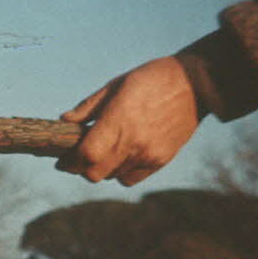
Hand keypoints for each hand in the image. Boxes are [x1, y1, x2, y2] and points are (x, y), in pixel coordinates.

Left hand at [56, 56, 201, 185]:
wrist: (195, 83)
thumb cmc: (150, 79)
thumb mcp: (115, 85)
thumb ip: (88, 107)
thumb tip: (64, 120)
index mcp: (118, 121)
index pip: (85, 155)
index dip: (69, 162)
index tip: (62, 160)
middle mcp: (133, 142)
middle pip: (94, 173)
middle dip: (81, 168)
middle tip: (78, 158)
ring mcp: (148, 153)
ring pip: (111, 177)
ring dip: (101, 169)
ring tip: (102, 152)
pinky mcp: (161, 160)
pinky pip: (130, 179)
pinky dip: (120, 173)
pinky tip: (121, 157)